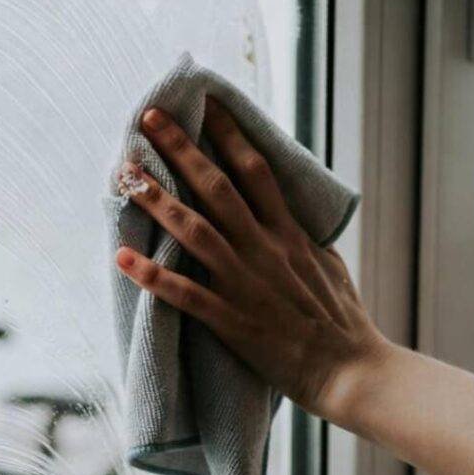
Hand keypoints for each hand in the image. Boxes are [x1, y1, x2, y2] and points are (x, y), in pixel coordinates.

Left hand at [115, 99, 388, 422]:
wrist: (351, 370)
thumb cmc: (341, 319)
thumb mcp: (327, 262)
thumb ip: (301, 233)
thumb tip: (287, 208)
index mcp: (289, 232)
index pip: (256, 169)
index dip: (229, 133)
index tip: (206, 103)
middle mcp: (264, 248)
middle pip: (216, 187)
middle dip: (180, 149)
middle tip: (149, 117)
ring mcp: (245, 283)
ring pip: (195, 231)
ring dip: (157, 200)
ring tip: (124, 176)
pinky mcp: (231, 320)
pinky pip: (185, 293)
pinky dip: (152, 275)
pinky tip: (122, 257)